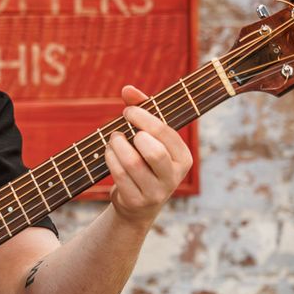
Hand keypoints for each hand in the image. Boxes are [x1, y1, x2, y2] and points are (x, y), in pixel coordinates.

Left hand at [104, 85, 192, 226]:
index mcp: (183, 158)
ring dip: (116, 146)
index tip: (128, 111)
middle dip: (133, 134)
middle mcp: (173, 177)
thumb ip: (142, 109)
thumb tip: (127, 88)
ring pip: (132, 163)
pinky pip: (119, 175)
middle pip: (153, 151)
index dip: (144, 117)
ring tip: (113, 139)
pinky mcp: (136, 201)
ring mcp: (155, 192)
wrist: (138, 205)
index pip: (166, 133)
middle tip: (120, 129)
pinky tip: (109, 153)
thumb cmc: (145, 160)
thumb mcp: (149, 136)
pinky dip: (110, 159)